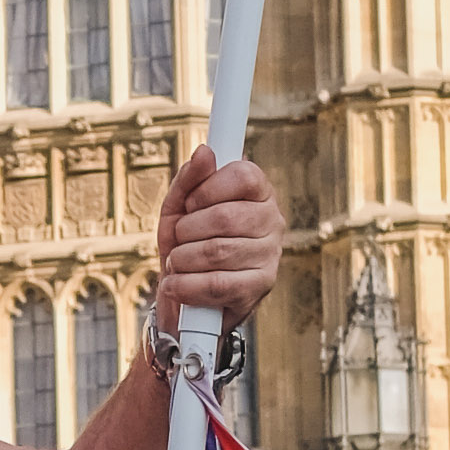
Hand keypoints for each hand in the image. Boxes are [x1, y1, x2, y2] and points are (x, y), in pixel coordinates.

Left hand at [151, 144, 283, 343]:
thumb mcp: (179, 209)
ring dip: (182, 259)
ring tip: (178, 263)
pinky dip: (185, 285)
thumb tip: (205, 152)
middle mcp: (272, 221)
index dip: (207, 189)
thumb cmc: (188, 246)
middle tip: (179, 238)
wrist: (188, 298)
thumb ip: (190, 179)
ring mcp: (270, 256)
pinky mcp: (259, 288)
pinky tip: (176, 284)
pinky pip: (217, 283)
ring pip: (218, 251)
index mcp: (259, 193)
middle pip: (226, 216)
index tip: (191, 204)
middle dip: (187, 229)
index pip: (244, 175)